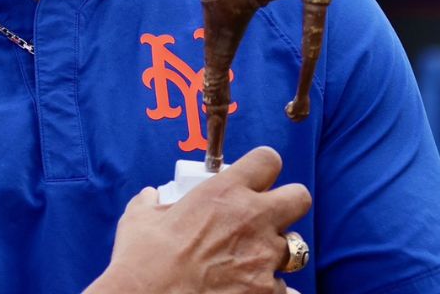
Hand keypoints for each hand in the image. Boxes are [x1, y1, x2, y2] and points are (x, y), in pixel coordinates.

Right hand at [84, 147, 310, 293]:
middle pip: (299, 197)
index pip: (267, 160)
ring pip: (297, 247)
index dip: (262, 167)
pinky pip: (287, 289)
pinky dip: (273, 290)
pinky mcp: (268, 293)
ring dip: (278, 252)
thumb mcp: (140, 218)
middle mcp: (252, 219)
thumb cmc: (143, 260)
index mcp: (224, 193)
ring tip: (253, 261)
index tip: (253, 177)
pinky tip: (251, 290)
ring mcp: (265, 258)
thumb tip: (150, 198)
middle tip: (265, 216)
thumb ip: (153, 203)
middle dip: (287, 204)